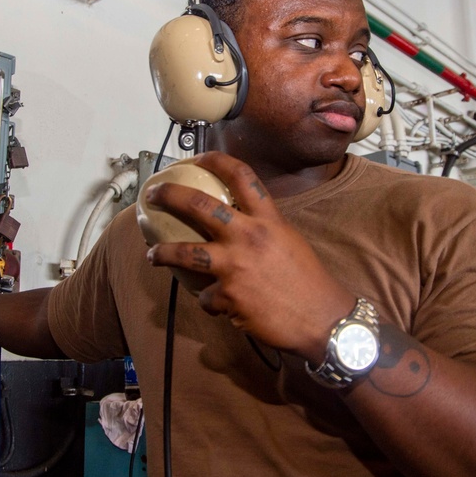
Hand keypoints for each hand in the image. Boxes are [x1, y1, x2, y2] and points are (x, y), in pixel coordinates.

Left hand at [144, 151, 354, 361]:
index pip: (241, 176)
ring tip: (152, 255)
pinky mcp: (228, 296)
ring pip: (185, 253)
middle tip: (153, 194)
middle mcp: (249, 236)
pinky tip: (218, 304)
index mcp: (268, 219)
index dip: (216, 160)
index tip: (197, 157)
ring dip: (163, 252)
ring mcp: (235, 266)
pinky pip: (206, 296)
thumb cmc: (308, 280)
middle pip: (198, 205)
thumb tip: (236, 224)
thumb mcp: (289, 240)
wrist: (322, 319)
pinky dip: (210, 300)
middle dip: (169, 196)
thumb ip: (262, 228)